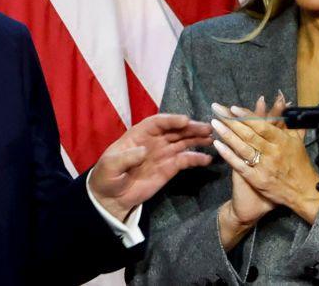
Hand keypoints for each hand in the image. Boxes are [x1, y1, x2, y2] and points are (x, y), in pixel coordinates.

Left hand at [89, 113, 212, 221]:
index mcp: (138, 135)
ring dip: (196, 139)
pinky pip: (184, 161)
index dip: (171, 120)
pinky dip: (195, 159)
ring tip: (212, 138)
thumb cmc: (107, 176)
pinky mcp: (168, 169)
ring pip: (182, 142)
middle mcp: (153, 141)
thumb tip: (144, 151)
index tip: (185, 120)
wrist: (111, 198)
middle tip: (207, 128)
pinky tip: (206, 159)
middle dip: (190, 128)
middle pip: (174, 130)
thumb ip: (127, 157)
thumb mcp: (111, 165)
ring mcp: (162, 154)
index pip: (157, 123)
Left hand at [211, 98, 318, 224]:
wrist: (303, 193)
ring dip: (227, 134)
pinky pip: (239, 165)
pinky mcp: (256, 179)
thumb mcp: (297, 141)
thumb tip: (284, 102)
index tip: (233, 108)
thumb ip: (289, 122)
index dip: (247, 116)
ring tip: (214, 123)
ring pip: (242, 147)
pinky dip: (228, 154)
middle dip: (231, 120)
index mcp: (283, 141)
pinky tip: (217, 145)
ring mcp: (264, 166)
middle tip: (216, 109)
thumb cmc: (300, 165)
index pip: (262, 126)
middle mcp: (273, 152)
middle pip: (249, 134)